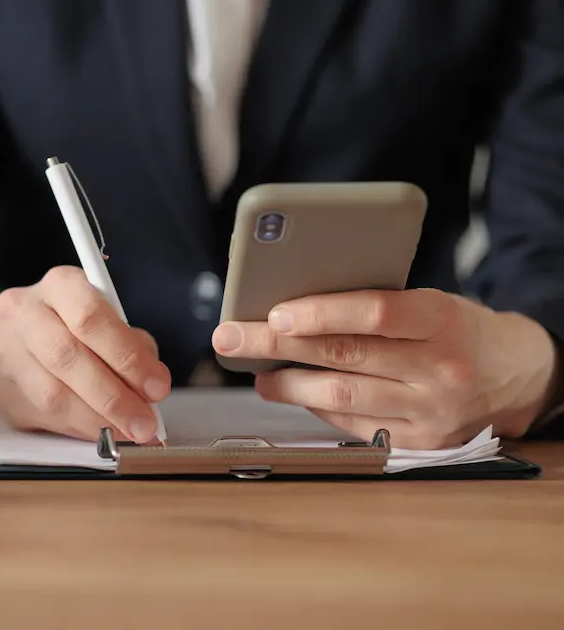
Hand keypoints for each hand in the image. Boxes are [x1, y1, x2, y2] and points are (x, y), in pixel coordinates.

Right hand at [0, 267, 171, 442]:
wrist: (13, 342)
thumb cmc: (71, 327)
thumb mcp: (107, 319)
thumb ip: (131, 345)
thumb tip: (150, 386)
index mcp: (60, 285)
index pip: (91, 317)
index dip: (127, 356)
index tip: (157, 386)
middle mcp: (27, 312)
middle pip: (67, 356)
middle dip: (114, 395)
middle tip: (145, 420)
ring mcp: (9, 350)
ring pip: (53, 393)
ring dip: (98, 418)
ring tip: (128, 430)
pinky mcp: (2, 387)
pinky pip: (45, 415)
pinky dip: (81, 427)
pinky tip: (103, 431)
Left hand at [211, 288, 559, 448]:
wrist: (514, 373)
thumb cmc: (454, 326)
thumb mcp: (428, 301)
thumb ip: (373, 304)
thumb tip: (290, 309)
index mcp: (441, 319)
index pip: (374, 313)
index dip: (321, 312)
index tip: (274, 313)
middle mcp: (438, 368)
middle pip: (344, 357)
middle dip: (275, 347)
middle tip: (229, 338)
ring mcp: (430, 412)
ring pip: (341, 398)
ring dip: (287, 383)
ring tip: (256, 371)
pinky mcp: (420, 443)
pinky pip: (352, 425)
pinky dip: (315, 407)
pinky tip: (292, 391)